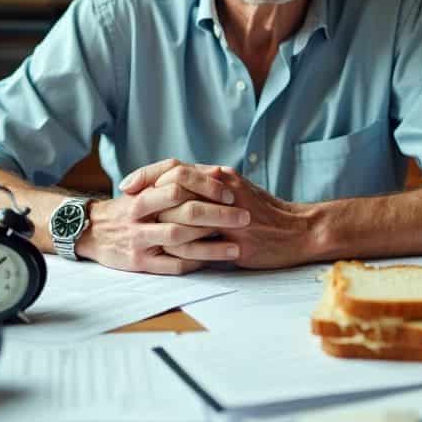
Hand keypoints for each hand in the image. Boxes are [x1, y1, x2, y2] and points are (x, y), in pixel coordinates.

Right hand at [80, 159, 249, 274]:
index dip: (206, 188)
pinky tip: (213, 262)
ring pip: (180, 242)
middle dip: (217, 215)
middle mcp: (140, 217)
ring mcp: (139, 242)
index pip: (178, 185)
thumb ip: (174, 178)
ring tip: (236, 246)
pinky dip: (195, 264)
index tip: (229, 193)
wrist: (91, 231)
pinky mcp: (140, 264)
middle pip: (184, 213)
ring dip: (211, 245)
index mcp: (142, 194)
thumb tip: (215, 172)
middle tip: (243, 217)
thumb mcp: (143, 186)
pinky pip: (172, 266)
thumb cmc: (127, 207)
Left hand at [137, 165, 316, 269]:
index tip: (127, 185)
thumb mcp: (236, 189)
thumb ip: (208, 185)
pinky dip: (177, 249)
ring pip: (181, 217)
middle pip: (172, 187)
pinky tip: (163, 254)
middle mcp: (222, 191)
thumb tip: (174, 184)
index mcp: (220, 175)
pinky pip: (197, 246)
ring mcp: (228, 217)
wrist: (298, 230)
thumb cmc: (264, 212)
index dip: (146, 174)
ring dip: (157, 225)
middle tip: (124, 208)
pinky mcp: (235, 243)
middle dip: (143, 198)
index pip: (174, 167)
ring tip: (139, 232)